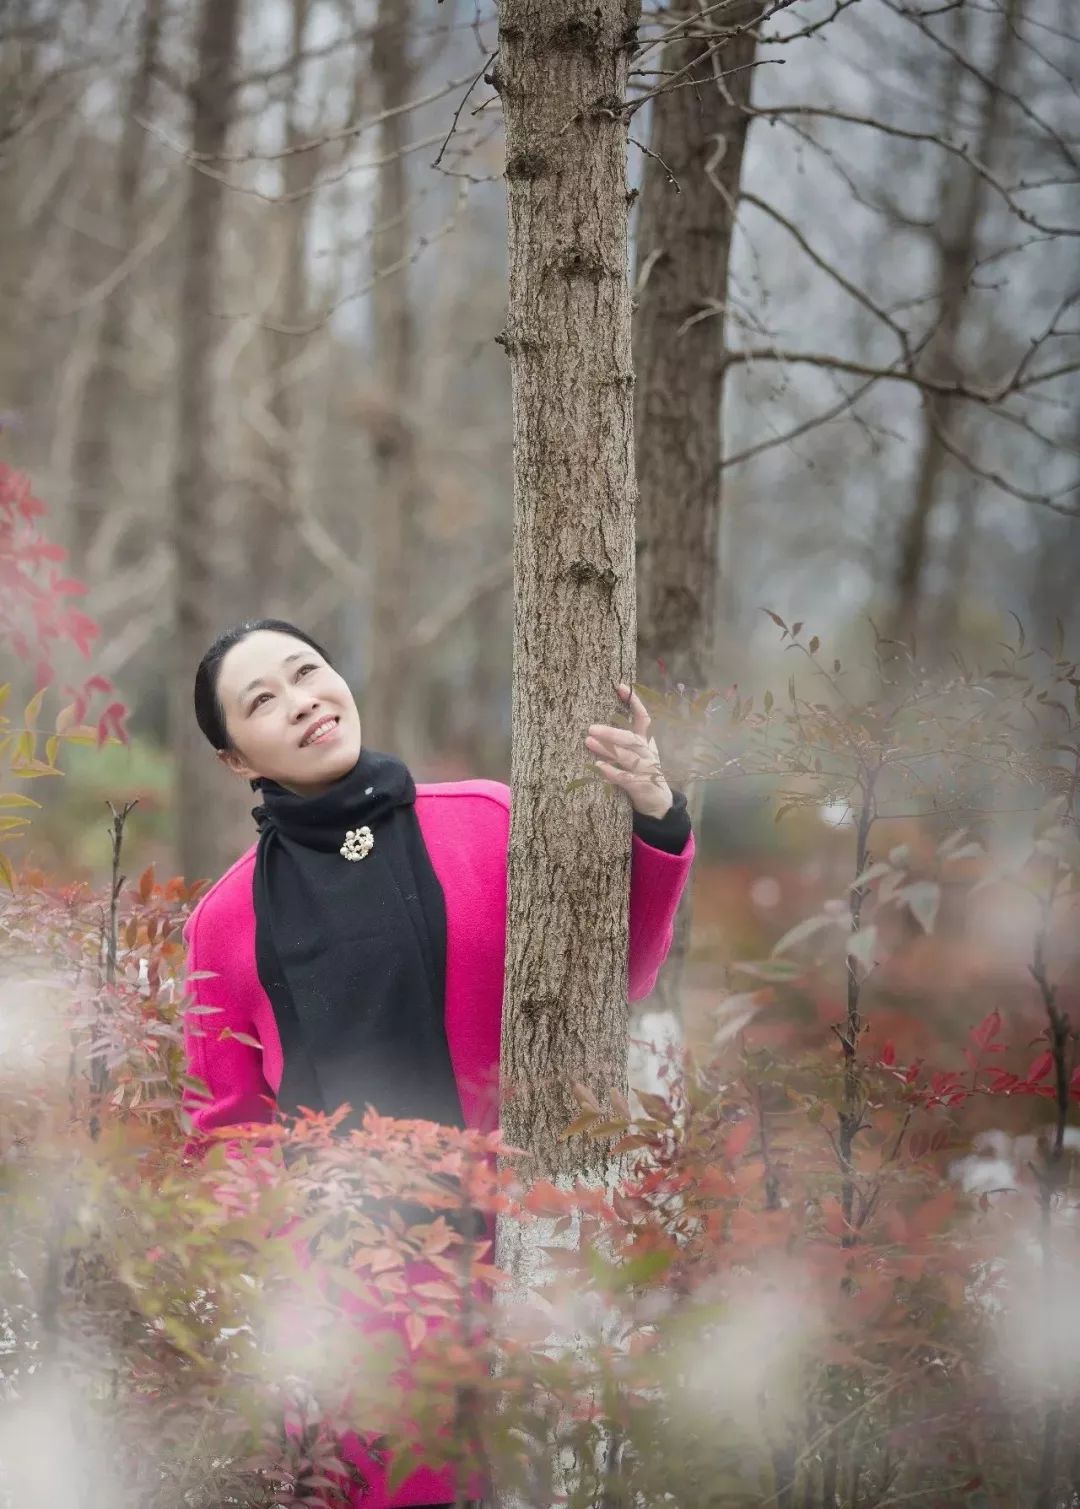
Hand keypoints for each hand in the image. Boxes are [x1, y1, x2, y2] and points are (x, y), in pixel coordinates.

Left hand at [584, 683, 673, 819]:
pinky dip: (612, 771)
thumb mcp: (637, 753)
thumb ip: (624, 740)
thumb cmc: (643, 773)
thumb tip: (601, 723)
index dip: (633, 702)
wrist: (658, 804)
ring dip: (607, 748)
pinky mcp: (640, 786)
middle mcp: (646, 753)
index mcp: (645, 742)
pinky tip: (598, 765)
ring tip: (588, 741)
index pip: (643, 717)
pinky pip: (625, 778)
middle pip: (631, 738)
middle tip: (590, 727)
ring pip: (627, 756)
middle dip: (612, 731)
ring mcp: (645, 770)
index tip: (620, 686)